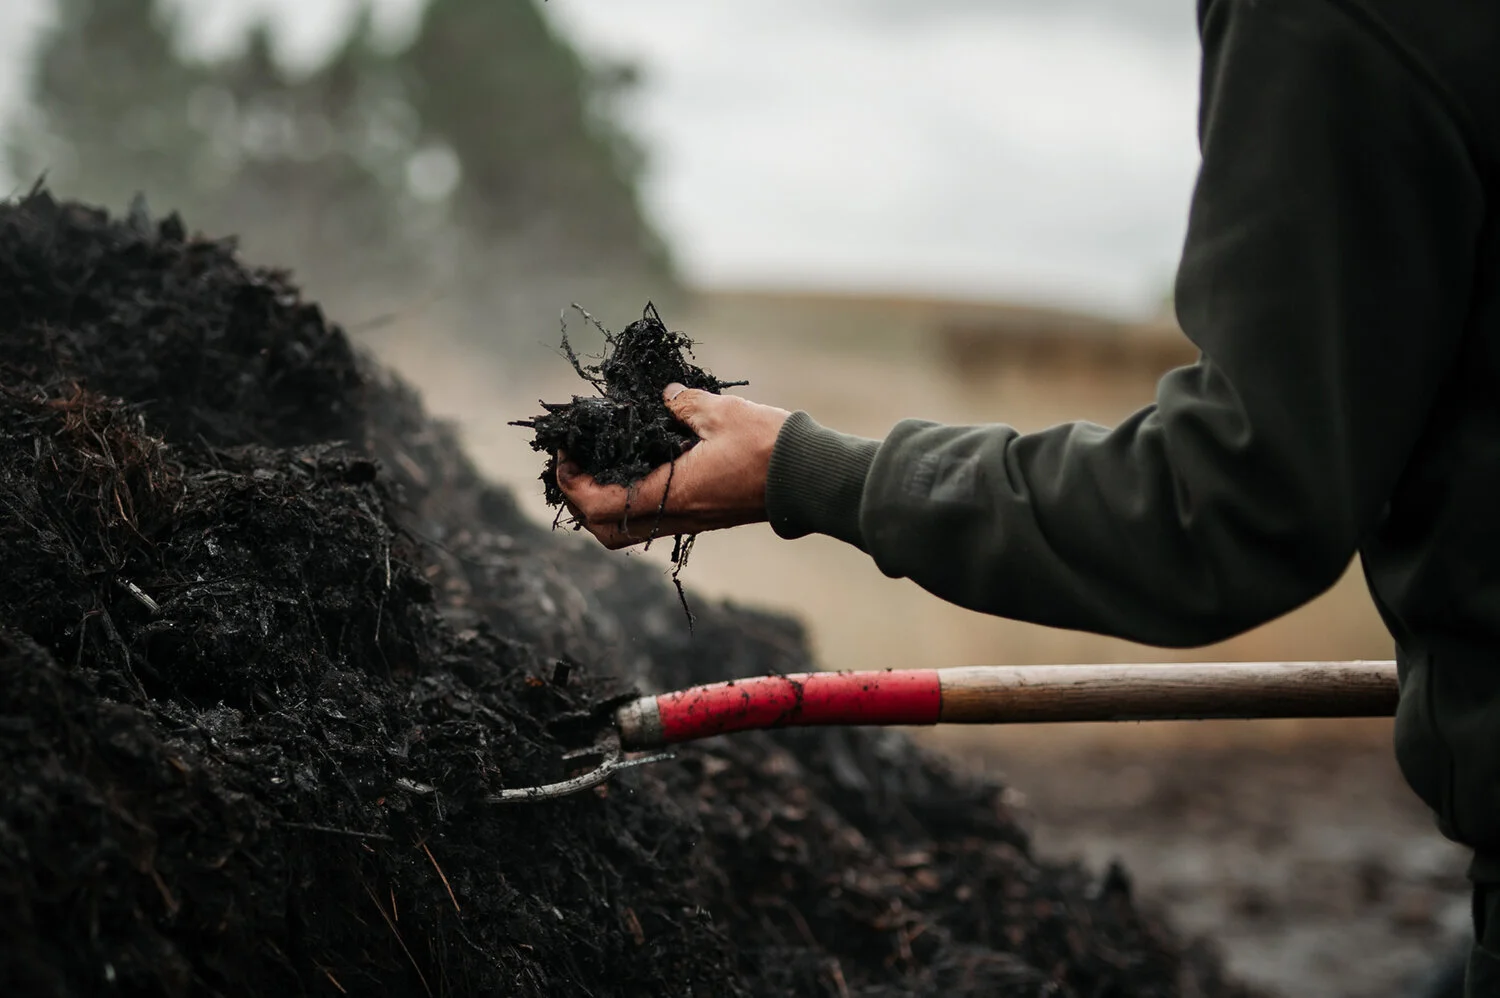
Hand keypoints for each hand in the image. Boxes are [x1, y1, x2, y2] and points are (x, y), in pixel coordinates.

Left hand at [556, 384, 791, 548]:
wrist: (809, 478)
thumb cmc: (768, 447)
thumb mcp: (718, 412)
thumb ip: (681, 403)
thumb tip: (663, 395)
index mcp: (669, 494)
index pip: (597, 504)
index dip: (570, 481)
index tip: (565, 451)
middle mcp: (674, 515)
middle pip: (605, 530)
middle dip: (580, 501)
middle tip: (576, 464)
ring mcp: (690, 520)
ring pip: (627, 530)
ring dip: (604, 505)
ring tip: (601, 466)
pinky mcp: (703, 515)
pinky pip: (652, 518)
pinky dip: (631, 501)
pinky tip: (638, 466)